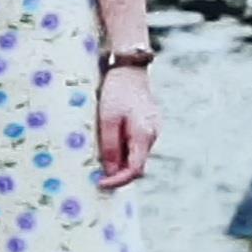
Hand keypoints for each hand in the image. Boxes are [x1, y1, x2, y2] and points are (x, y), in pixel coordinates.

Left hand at [96, 64, 159, 189]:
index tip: (101, 183)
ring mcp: (153, 129)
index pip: (135, 170)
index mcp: (144, 135)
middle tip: (98, 174)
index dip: (118, 181)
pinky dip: (124, 149)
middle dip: (119, 172)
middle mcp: (153, 135)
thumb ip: (110, 147)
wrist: (129, 68)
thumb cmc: (116, 91)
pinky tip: (111, 143)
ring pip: (137, 154)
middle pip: (138, 164)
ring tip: (101, 156)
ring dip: (121, 160)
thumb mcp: (107, 120)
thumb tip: (110, 171)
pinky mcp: (149, 124)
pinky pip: (137, 144)